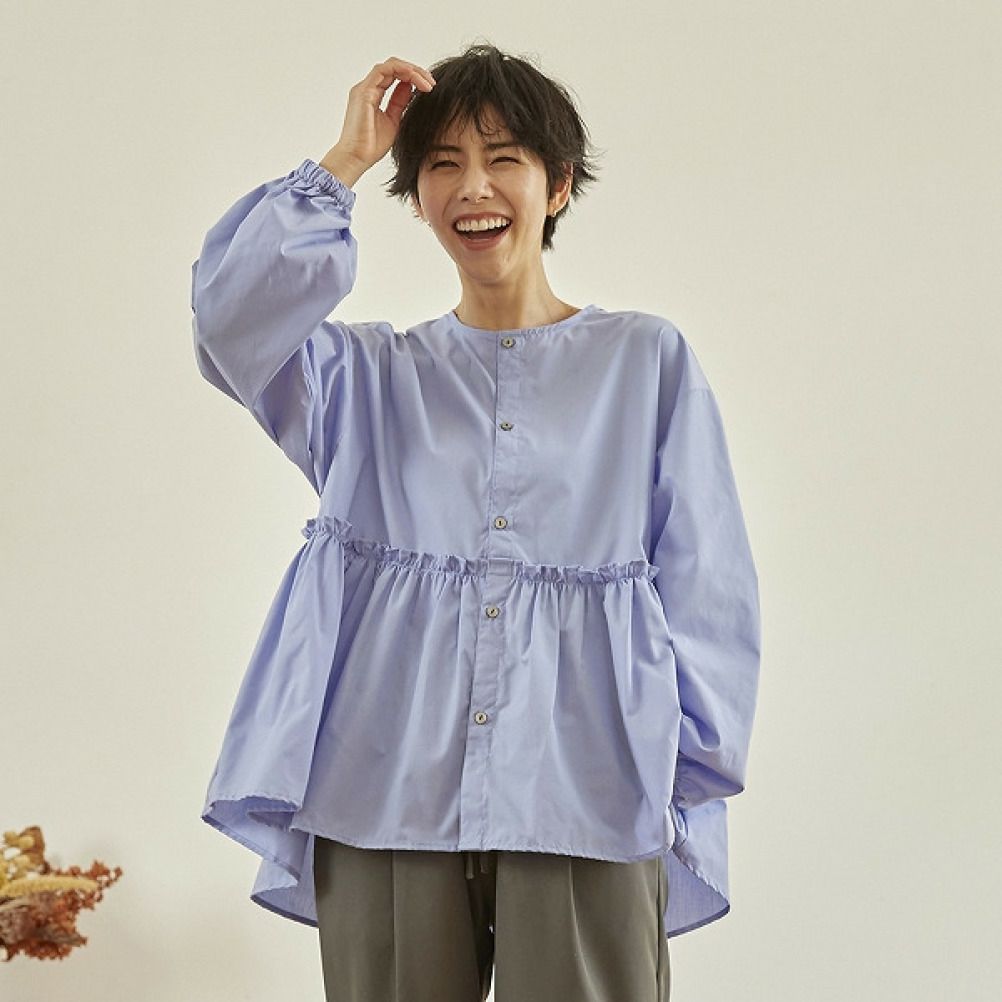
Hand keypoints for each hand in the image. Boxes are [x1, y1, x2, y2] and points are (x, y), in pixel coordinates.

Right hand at [330, 58, 435, 176]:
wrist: (357, 158)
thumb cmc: (371, 146)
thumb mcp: (393, 121)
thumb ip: (400, 103)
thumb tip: (411, 89)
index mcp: (373, 95)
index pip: (394, 76)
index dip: (413, 77)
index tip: (429, 88)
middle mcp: (367, 88)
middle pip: (394, 68)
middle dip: (415, 72)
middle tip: (432, 83)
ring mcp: (364, 88)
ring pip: (390, 65)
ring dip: (411, 70)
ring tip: (427, 83)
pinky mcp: (363, 92)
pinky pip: (384, 70)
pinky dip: (401, 70)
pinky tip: (415, 79)